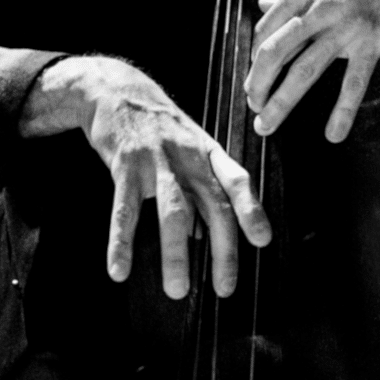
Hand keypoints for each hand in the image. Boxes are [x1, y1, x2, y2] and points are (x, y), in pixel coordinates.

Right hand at [21, 56, 271, 299]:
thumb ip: (201, 185)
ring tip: (178, 289)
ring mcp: (156, 159)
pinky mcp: (124, 164)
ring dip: (177, 251)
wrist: (117, 89)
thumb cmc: (160, 127)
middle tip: (225, 288)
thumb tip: (209, 237)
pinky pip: (124, 208)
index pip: (236, 179)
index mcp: (207, 151)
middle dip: (222, 247)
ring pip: (173, 209)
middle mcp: (187, 155)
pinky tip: (119, 270)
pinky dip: (121, 241)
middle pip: (212, 204)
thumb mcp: (189, 145)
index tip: (263, 240)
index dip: (251, 208)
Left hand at [244, 0, 379, 143]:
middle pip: (275, 51)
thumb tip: (263, 4)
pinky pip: (354, 81)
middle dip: (257, 84)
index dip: (255, 60)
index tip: (254, 80)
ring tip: (267, 125)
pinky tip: (333, 134)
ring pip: (305, 69)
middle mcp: (319, 5)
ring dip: (281, 102)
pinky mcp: (374, 37)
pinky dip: (341, 111)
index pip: (266, 30)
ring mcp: (346, 23)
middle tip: (253, 106)